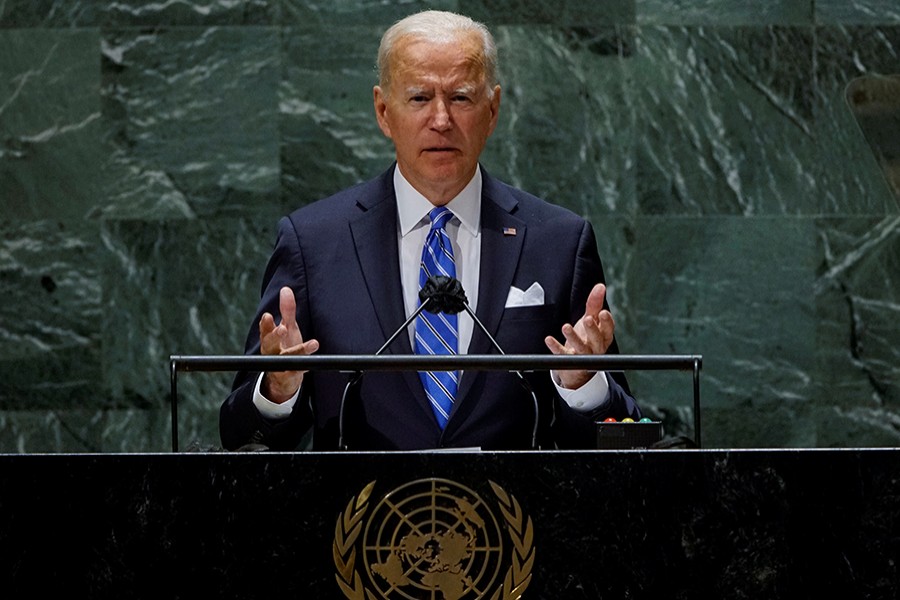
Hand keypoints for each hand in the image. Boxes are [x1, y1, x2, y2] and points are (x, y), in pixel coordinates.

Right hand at [259, 286, 318, 402]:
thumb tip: (286, 289)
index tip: (268, 315)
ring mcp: (281, 364)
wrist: (284, 377)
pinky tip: (312, 362)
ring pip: (287, 358)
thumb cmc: (285, 347)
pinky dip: (304, 367)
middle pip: (269, 343)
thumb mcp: (288, 327)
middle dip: (275, 336)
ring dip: (298, 350)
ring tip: (313, 344)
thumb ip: (287, 310)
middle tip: (282, 329)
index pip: (265, 329)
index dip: (266, 324)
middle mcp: (272, 351)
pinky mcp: (290, 375)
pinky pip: (297, 371)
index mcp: (269, 338)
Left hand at [544, 283, 614, 389]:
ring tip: (565, 327)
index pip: (608, 329)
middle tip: (587, 319)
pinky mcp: (569, 362)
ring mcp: (583, 356)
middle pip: (596, 339)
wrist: (577, 366)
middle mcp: (595, 347)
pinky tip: (549, 339)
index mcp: (603, 337)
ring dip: (573, 337)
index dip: (607, 322)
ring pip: (580, 347)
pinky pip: (562, 355)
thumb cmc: (587, 338)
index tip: (603, 312)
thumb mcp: (591, 320)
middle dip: (592, 329)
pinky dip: (555, 347)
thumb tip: (600, 286)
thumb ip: (595, 304)